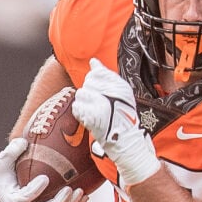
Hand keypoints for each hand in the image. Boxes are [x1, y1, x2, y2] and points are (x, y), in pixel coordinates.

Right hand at [0, 136, 85, 201]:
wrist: (5, 190)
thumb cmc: (4, 174)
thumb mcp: (2, 162)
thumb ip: (11, 152)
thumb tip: (23, 141)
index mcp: (12, 200)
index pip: (24, 198)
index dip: (34, 190)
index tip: (45, 178)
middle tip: (69, 190)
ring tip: (81, 192)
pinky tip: (85, 196)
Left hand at [71, 60, 157, 185]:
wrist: (125, 140)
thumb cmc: (122, 116)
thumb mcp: (120, 92)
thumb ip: (105, 75)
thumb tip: (93, 61)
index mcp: (118, 85)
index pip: (96, 73)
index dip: (94, 81)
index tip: (99, 91)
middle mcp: (110, 92)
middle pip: (87, 82)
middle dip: (89, 92)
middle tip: (98, 105)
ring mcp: (100, 104)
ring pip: (80, 94)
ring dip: (84, 103)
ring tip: (94, 112)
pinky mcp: (91, 116)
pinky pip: (76, 107)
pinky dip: (80, 113)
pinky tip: (89, 118)